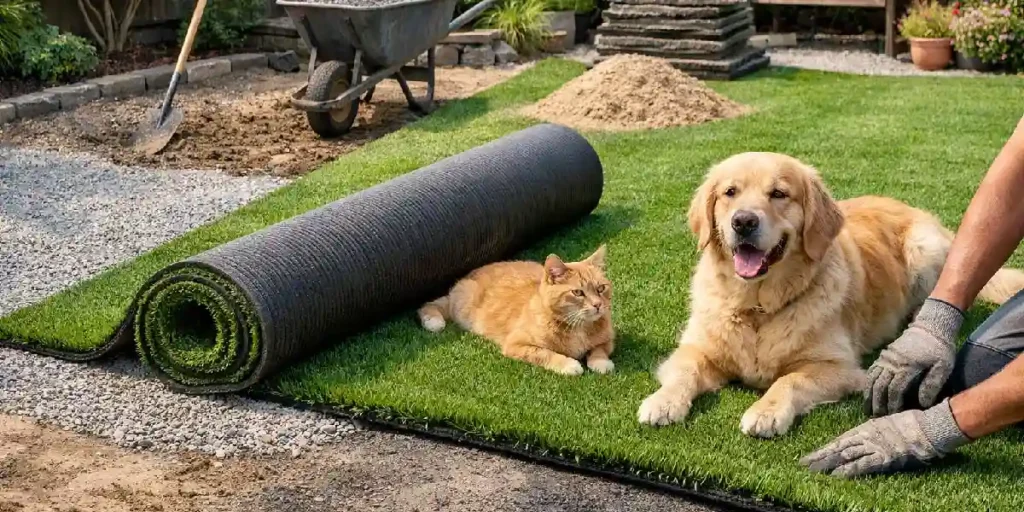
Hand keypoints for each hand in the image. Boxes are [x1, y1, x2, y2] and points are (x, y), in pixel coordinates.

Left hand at [800, 399, 969, 477]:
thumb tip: (867, 438)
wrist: (927, 427)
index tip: (811, 456)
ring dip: (828, 464)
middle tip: (803, 464)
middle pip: (837, 448)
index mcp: (865, 428)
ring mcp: (873, 446)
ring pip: (844, 455)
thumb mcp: (888, 425)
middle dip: (820, 457)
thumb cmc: (912, 425)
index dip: (824, 449)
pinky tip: (836, 475)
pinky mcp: (882, 456)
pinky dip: (848, 470)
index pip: (840, 441)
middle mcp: (865, 436)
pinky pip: (862, 464)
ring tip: (813, 471)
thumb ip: (875, 432)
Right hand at [865, 299, 962, 415]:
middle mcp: (893, 362)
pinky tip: (868, 392)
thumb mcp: (943, 367)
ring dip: (869, 395)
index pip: (895, 389)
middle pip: (880, 386)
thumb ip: (932, 385)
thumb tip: (923, 404)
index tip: (892, 416)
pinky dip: (868, 383)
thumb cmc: (940, 349)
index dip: (892, 404)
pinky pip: (872, 371)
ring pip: (872, 379)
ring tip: (868, 409)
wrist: (931, 326)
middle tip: (876, 417)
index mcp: (907, 367)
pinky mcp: (884, 355)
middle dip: (877, 403)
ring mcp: (886, 358)